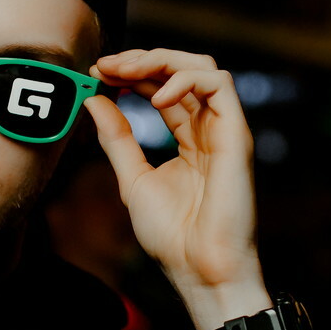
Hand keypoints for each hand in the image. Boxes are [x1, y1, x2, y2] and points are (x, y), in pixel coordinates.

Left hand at [83, 49, 271, 329]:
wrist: (200, 268)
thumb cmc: (173, 236)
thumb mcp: (132, 178)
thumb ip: (117, 138)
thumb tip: (94, 99)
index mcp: (188, 139)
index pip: (160, 89)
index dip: (130, 74)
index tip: (97, 73)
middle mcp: (208, 129)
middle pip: (181, 70)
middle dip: (141, 60)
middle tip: (107, 65)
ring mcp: (224, 130)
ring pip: (203, 67)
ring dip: (161, 61)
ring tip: (127, 72)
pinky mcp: (236, 134)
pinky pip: (220, 85)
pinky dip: (186, 80)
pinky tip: (155, 98)